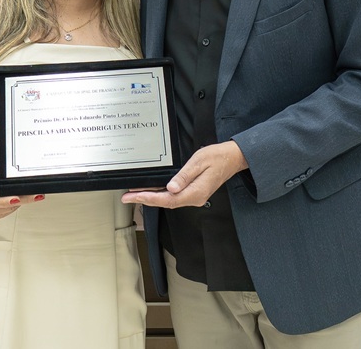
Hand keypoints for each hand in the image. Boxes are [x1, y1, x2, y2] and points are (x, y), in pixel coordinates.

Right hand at [0, 165, 44, 219]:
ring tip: (33, 193)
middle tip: (38, 196)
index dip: (6, 201)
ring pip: (11, 208)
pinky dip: (16, 204)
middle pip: (6, 206)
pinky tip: (20, 196)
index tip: (17, 199)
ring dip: (22, 201)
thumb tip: (4, 172)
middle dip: (24, 200)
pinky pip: (10, 210)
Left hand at [121, 141, 247, 208]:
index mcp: (195, 192)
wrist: (232, 158)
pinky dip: (160, 195)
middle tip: (127, 197)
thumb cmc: (218, 157)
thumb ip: (184, 176)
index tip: (134, 196)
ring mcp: (195, 196)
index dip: (148, 198)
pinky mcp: (194, 192)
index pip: (167, 199)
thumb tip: (170, 188)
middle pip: (165, 203)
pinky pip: (174, 197)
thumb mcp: (199, 162)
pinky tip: (152, 191)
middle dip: (145, 200)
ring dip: (151, 198)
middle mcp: (194, 198)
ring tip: (135, 194)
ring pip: (169, 201)